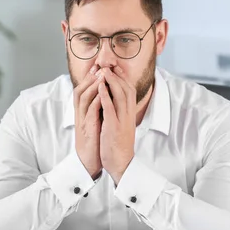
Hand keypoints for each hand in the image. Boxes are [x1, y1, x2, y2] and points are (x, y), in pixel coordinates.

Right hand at [74, 66, 103, 178]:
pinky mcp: (87, 129)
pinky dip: (96, 101)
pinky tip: (102, 93)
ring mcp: (83, 122)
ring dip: (92, 85)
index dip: (89, 79)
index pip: (83, 92)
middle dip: (89, 77)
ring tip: (101, 74)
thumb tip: (103, 101)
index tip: (97, 67)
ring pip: (84, 99)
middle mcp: (80, 115)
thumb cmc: (94, 144)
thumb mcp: (95, 125)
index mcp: (82, 114)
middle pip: (80, 91)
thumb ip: (97, 112)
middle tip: (98, 65)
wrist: (89, 163)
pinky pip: (90, 112)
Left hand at [99, 66, 135, 184]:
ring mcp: (121, 120)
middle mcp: (128, 115)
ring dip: (111, 81)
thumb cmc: (119, 145)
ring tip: (103, 71)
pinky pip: (110, 108)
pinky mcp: (113, 127)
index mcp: (130, 114)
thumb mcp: (122, 126)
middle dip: (117, 75)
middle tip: (108, 65)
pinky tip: (100, 87)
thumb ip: (120, 113)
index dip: (123, 78)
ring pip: (120, 95)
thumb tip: (115, 102)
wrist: (121, 163)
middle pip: (127, 89)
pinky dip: (105, 96)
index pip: (129, 90)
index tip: (115, 68)